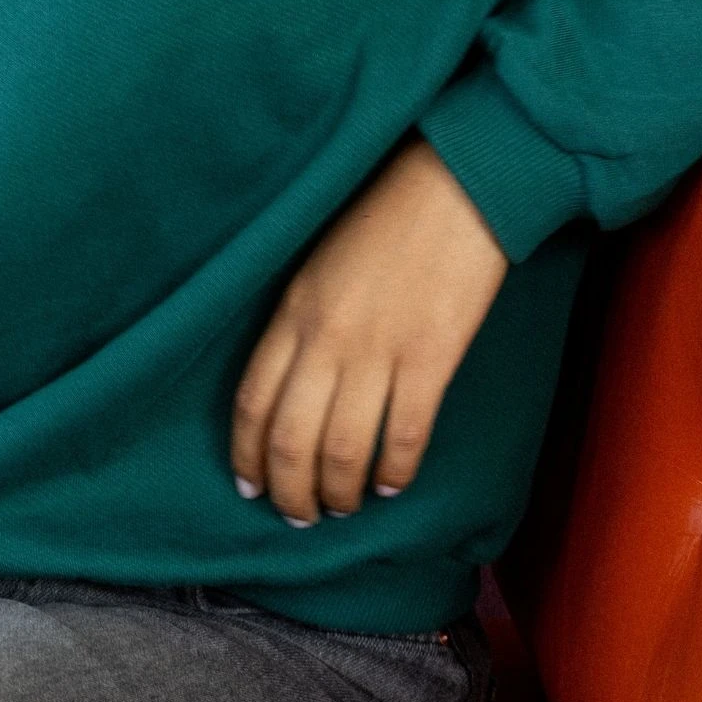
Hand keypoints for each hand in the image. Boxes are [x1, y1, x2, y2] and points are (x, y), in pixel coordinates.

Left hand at [230, 135, 510, 523]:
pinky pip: (404, 436)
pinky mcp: (431, 359)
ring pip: (343, 450)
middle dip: (290, 491)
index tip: (249, 485)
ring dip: (339, 492)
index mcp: (292, 311)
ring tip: (343, 507)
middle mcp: (326, 338)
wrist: (453, 185)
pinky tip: (393, 485)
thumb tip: (295, 387)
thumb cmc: (385, 218)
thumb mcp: (319, 266)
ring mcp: (378, 351)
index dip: (247, 454)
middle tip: (298, 516)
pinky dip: (395, 472)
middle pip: (291, 439)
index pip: (252, 401)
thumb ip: (302, 323)